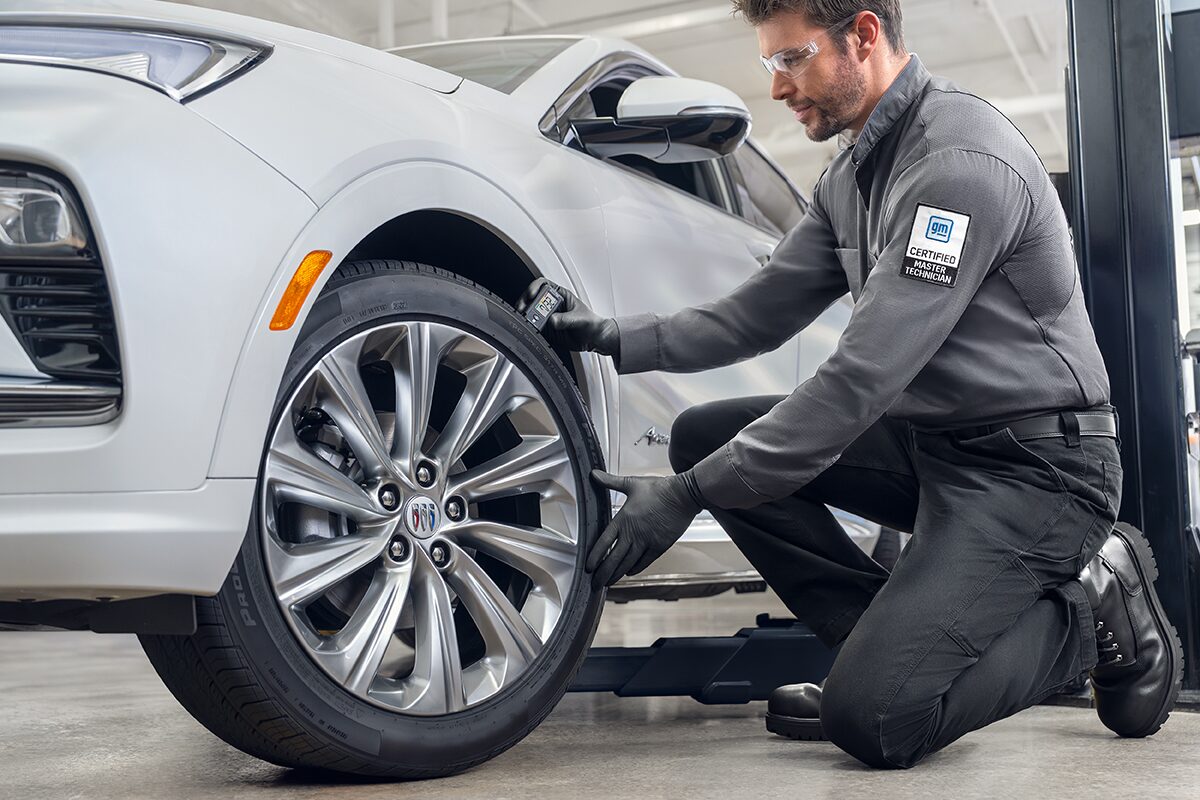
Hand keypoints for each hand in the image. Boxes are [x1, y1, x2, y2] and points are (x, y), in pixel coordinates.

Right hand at [517, 278, 618, 356]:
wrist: (595, 339)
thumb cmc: (591, 323)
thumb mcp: (580, 318)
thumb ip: (566, 319)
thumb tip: (553, 320)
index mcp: (561, 296)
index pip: (543, 285)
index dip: (535, 287)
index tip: (532, 294)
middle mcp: (552, 306)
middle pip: (533, 300)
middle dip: (526, 303)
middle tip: (524, 310)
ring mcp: (548, 318)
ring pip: (532, 315)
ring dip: (527, 317)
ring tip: (526, 321)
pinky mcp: (547, 331)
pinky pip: (535, 329)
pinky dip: (531, 329)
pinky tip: (531, 331)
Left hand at [587, 469, 704, 588]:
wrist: (684, 495)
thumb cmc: (659, 489)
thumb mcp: (632, 483)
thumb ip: (610, 482)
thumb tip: (594, 475)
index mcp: (623, 519)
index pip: (604, 542)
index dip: (595, 556)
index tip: (588, 567)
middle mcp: (633, 533)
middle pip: (614, 558)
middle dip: (603, 573)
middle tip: (595, 583)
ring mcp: (647, 541)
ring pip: (628, 563)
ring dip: (617, 574)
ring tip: (609, 582)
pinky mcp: (660, 546)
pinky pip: (644, 561)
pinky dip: (635, 568)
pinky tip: (629, 572)